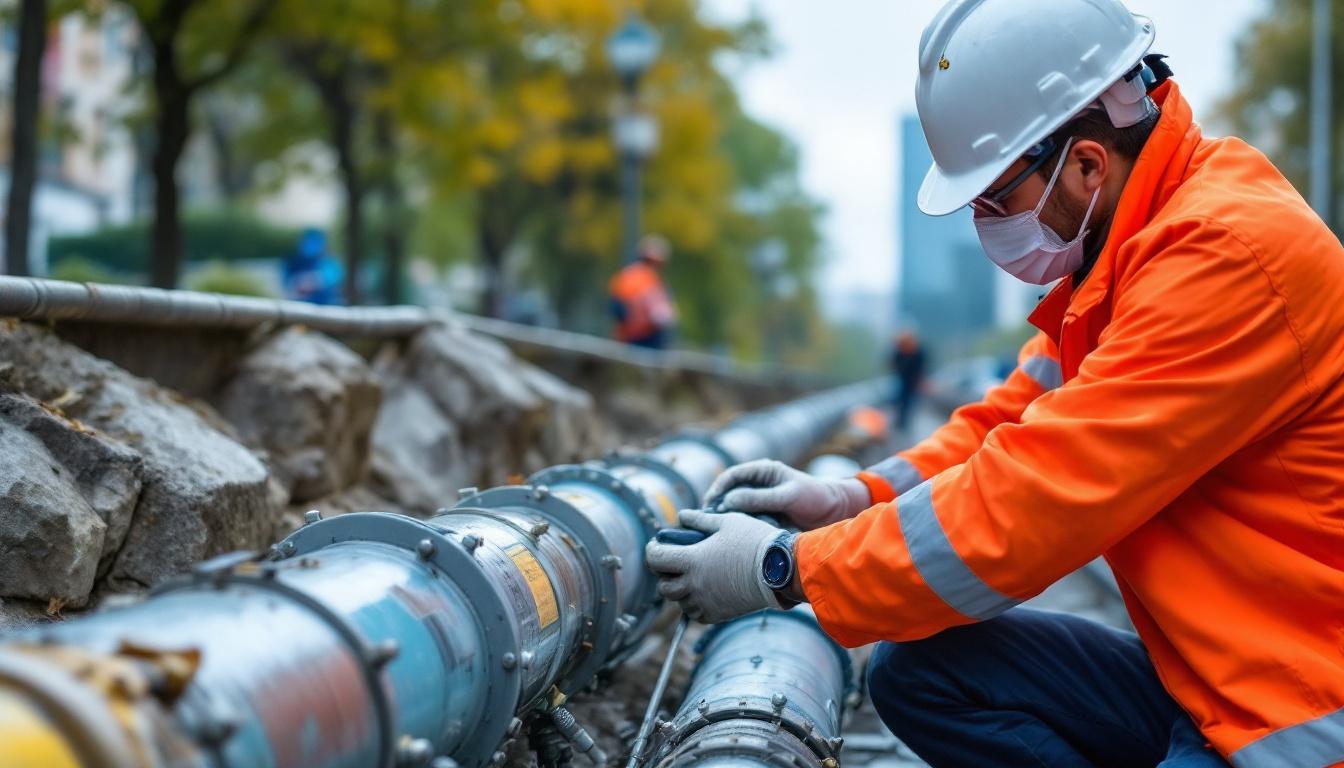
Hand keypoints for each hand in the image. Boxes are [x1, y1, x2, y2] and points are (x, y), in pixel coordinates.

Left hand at [644, 509, 779, 623]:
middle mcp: (693, 585)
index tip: (657, 545)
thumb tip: (682, 517)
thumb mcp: (726, 522)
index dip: (652, 550)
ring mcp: (705, 602)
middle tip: (675, 561)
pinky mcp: (717, 614)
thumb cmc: (754, 541)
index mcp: (692, 560)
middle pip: (663, 585)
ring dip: (679, 588)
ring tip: (693, 575)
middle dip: (664, 572)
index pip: (655, 559)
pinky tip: (705, 590)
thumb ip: (699, 520)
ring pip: (678, 601)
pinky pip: (694, 613)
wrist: (780, 570)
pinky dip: (694, 603)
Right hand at [702, 459, 869, 529]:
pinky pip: (747, 524)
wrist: (835, 515)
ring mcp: (760, 504)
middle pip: (729, 494)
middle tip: (709, 522)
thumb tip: (727, 502)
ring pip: (736, 511)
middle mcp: (758, 486)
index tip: (711, 503)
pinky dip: (741, 530)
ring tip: (722, 532)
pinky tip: (738, 539)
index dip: (718, 488)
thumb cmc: (814, 498)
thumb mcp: (787, 496)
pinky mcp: (763, 519)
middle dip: (718, 507)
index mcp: (763, 472)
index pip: (733, 476)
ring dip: (729, 520)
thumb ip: (759, 498)